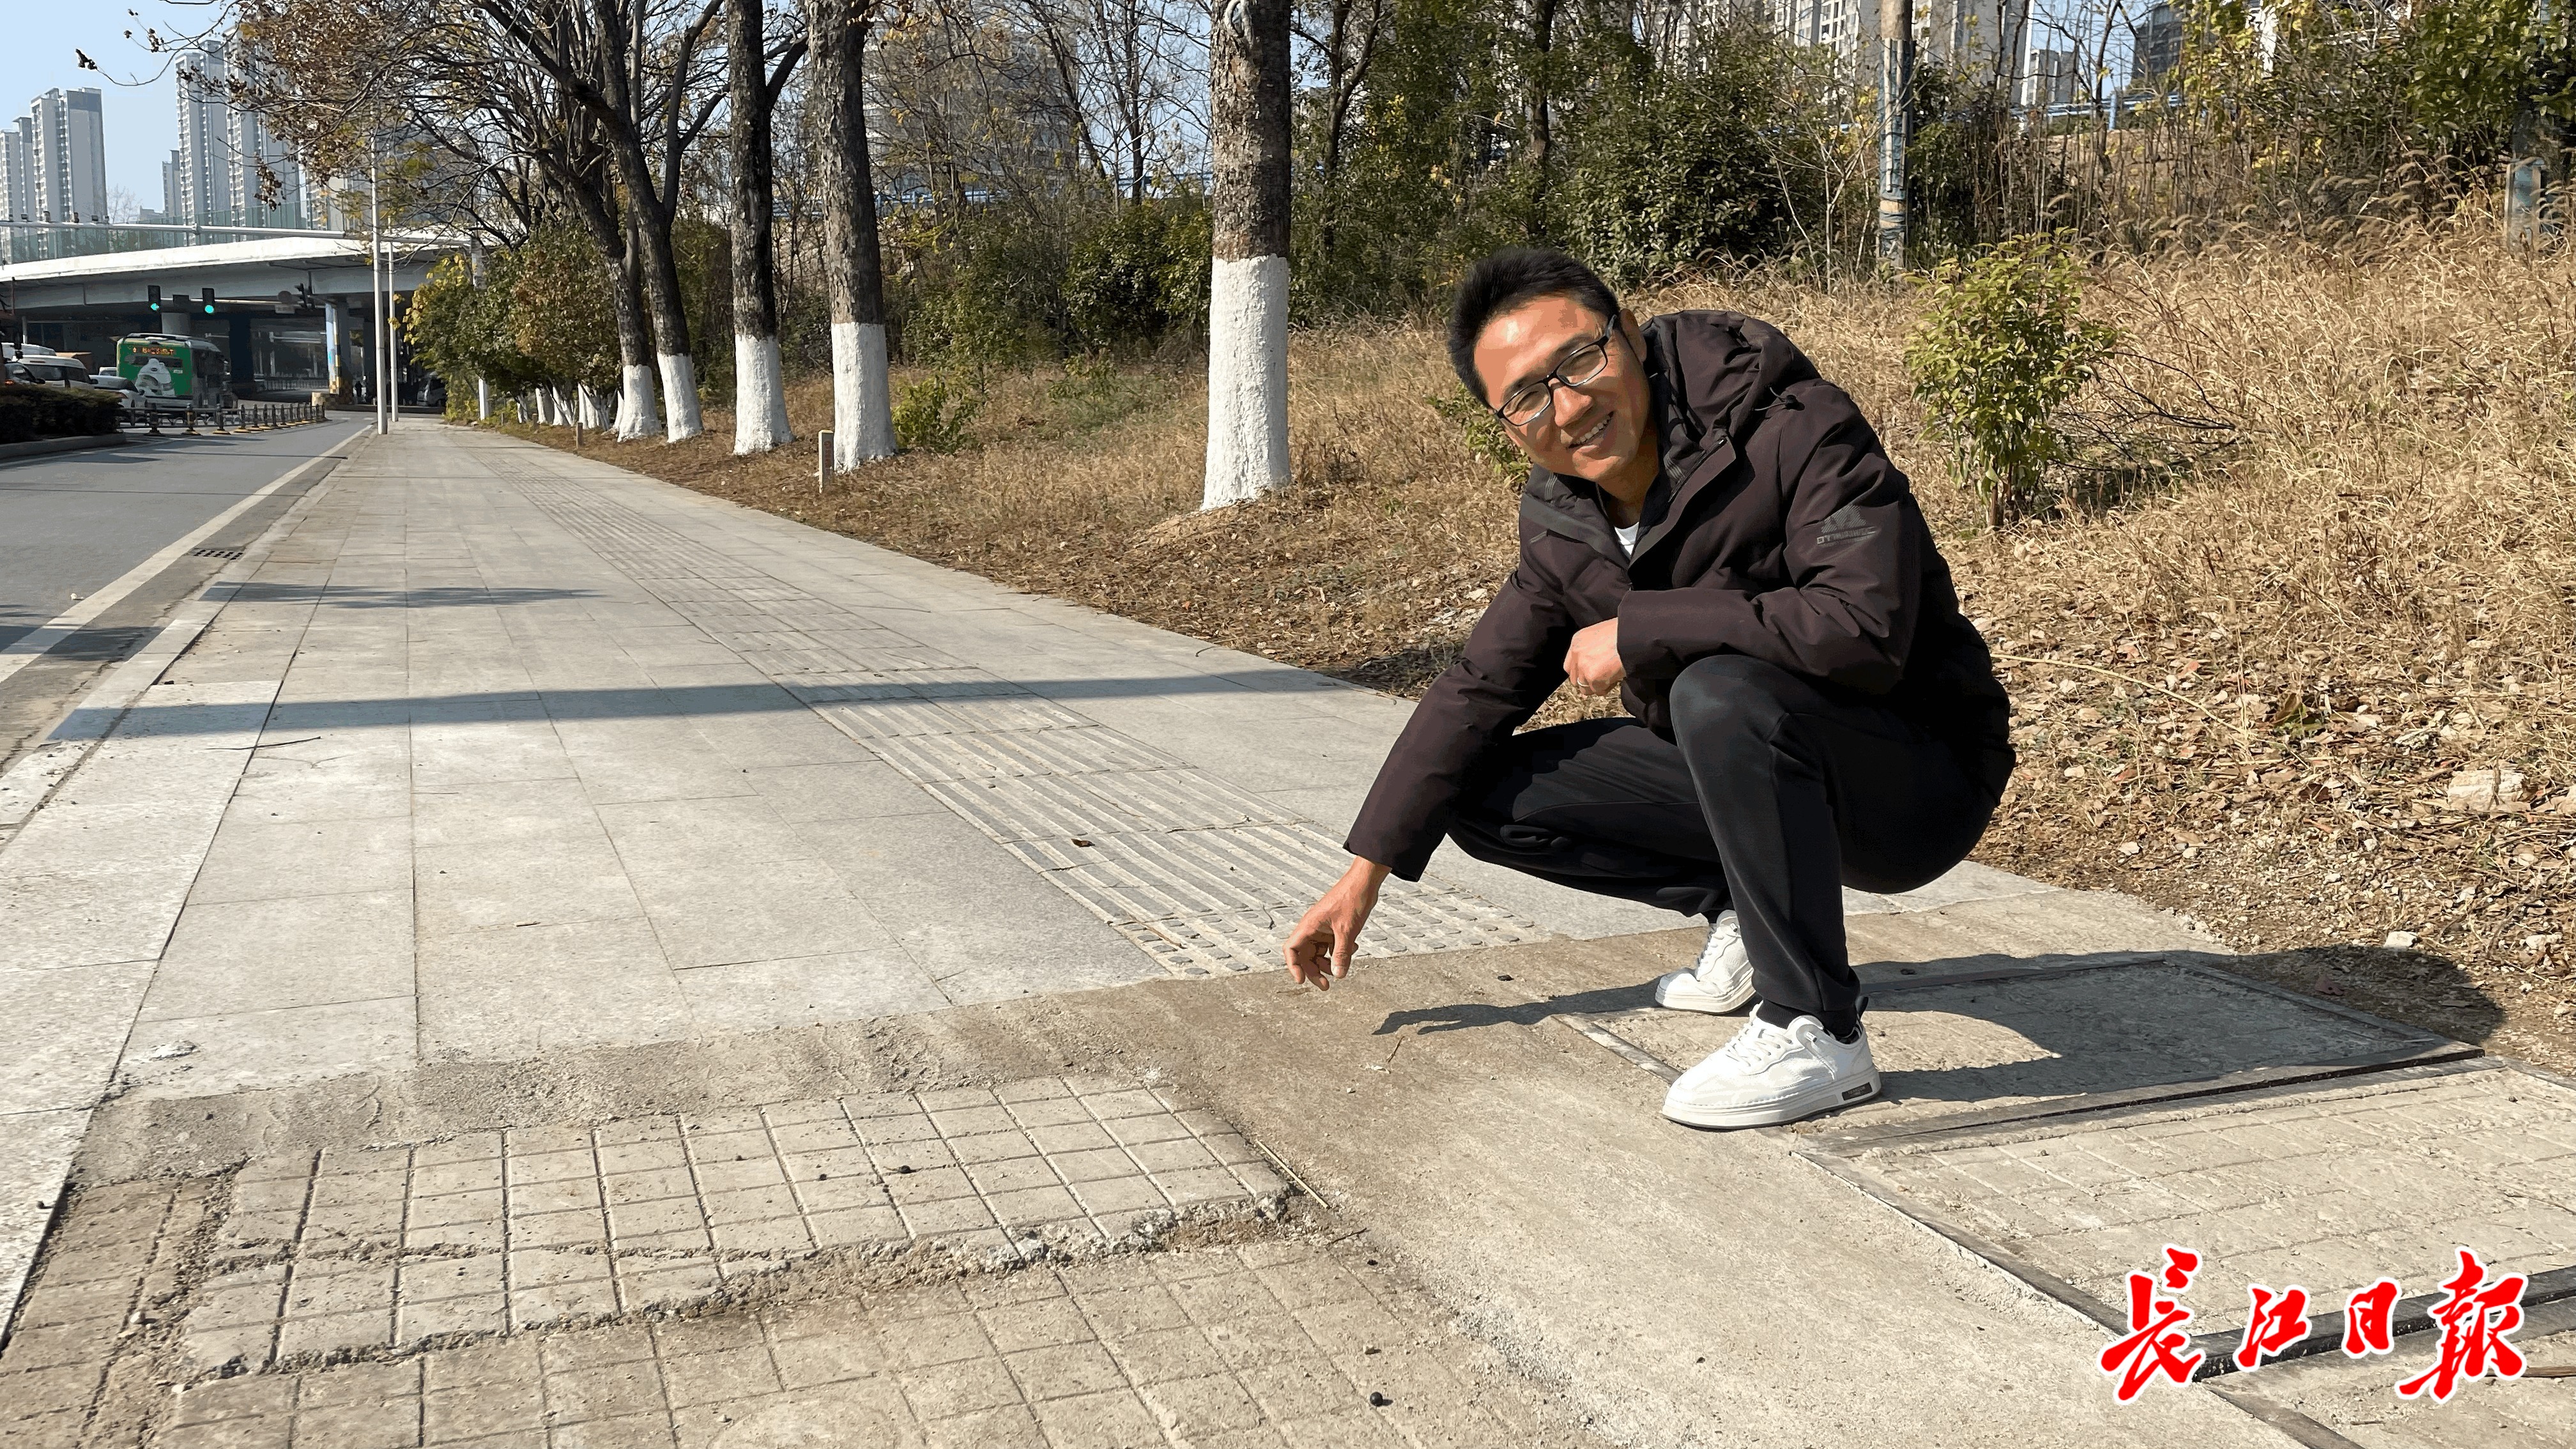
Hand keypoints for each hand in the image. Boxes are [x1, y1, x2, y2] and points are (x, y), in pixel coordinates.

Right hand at [1283, 858, 1387, 990]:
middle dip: (1314, 971)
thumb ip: (1342, 954)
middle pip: (1305, 955)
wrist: (1365, 882)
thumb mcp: (1347, 931)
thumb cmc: (1352, 900)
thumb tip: (1338, 975)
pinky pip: (1331, 945)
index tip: (1301, 981)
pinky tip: (1353, 950)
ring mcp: (1323, 927)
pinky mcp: (1333, 927)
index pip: (1291, 950)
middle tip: (1326, 985)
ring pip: (1318, 952)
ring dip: (1327, 963)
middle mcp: (1312, 927)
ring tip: (1340, 970)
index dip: (1293, 966)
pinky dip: (1339, 952)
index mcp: (1309, 926)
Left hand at [1564, 618, 1624, 695]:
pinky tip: (1615, 677)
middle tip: (1603, 677)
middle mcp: (1577, 654)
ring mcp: (1583, 666)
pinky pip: (1598, 690)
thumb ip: (1592, 650)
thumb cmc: (1623, 634)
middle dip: (1588, 682)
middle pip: (1575, 680)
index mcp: (1578, 641)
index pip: (1570, 666)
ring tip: (1611, 675)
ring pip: (1585, 689)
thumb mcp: (1601, 635)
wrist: (1632, 637)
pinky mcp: (1592, 677)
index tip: (1589, 675)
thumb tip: (1594, 665)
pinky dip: (1607, 687)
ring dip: (1598, 686)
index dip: (1580, 673)